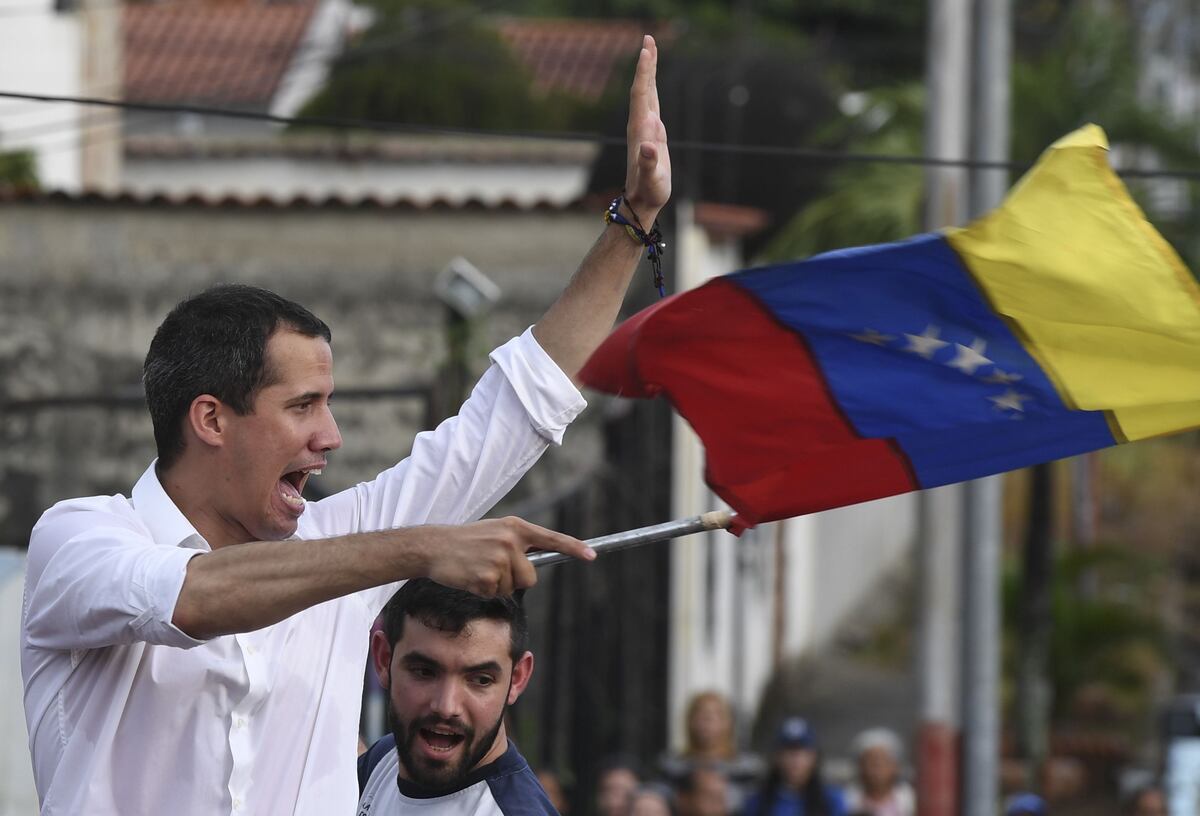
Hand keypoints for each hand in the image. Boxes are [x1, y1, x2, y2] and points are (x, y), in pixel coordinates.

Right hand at [422, 517, 594, 596]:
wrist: (433, 546)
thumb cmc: (466, 542)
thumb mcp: (495, 533)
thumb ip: (517, 544)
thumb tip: (535, 566)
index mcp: (515, 527)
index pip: (551, 539)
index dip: (574, 548)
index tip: (592, 556)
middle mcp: (510, 541)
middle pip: (530, 577)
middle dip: (515, 579)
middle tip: (490, 566)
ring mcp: (498, 559)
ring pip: (512, 587)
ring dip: (497, 585)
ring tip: (478, 569)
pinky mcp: (486, 576)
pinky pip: (495, 594)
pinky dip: (483, 591)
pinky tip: (470, 577)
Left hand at [623, 35, 670, 226]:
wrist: (640, 201)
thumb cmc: (648, 191)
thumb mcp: (651, 179)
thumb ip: (649, 163)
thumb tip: (649, 146)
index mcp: (640, 129)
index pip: (641, 93)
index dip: (644, 71)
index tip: (646, 49)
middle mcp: (640, 125)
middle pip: (642, 87)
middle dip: (646, 63)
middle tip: (648, 37)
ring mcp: (645, 128)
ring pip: (646, 93)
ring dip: (648, 72)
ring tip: (650, 51)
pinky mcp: (651, 134)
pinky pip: (651, 104)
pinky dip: (652, 88)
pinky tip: (652, 82)